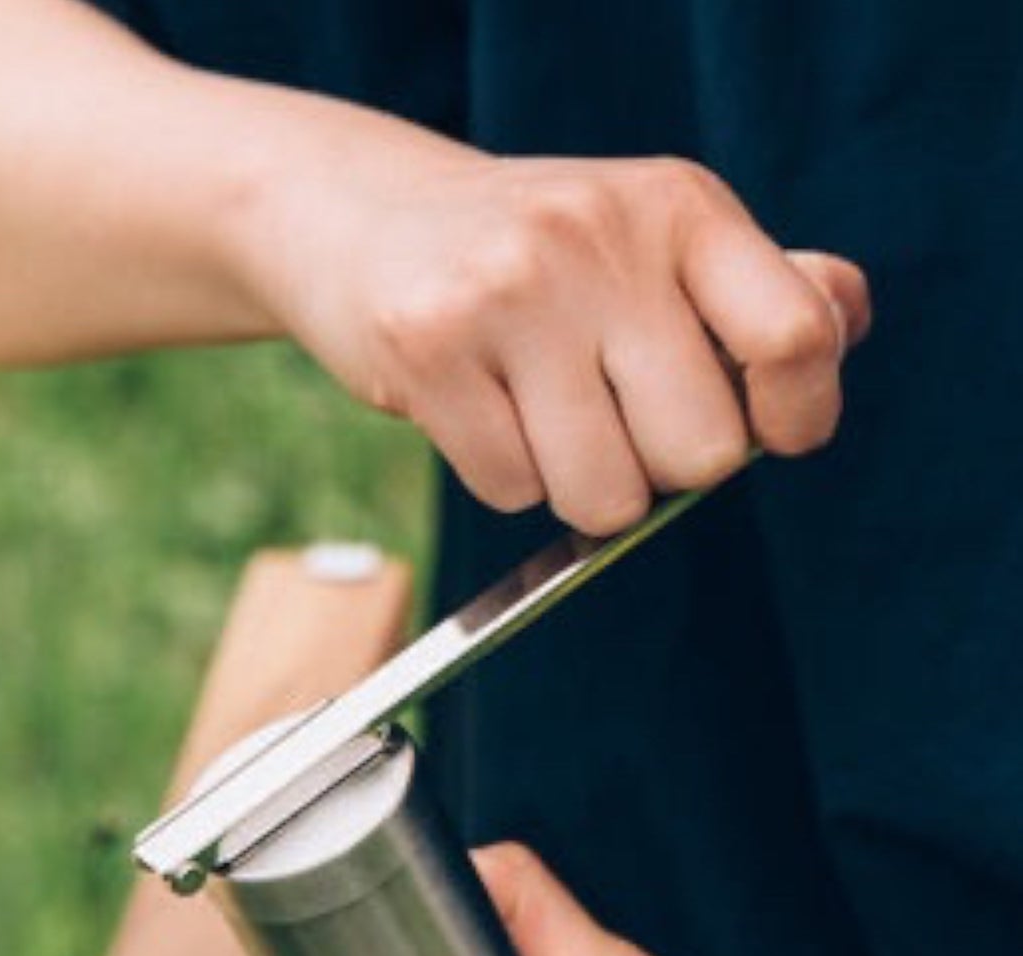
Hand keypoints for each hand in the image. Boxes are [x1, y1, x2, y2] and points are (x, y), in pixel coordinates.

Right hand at [241, 129, 869, 525]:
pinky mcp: (430, 349)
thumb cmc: (545, 257)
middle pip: (699, 456)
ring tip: (544, 418)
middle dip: (662, 470)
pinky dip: (504, 476)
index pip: (797, 337)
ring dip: (579, 488)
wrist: (369, 215)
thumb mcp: (658, 241)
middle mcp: (602, 238)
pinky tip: (482, 410)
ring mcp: (512, 291)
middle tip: (616, 419)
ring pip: (603, 494)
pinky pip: (512, 490)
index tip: (768, 430)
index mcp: (681, 208)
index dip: (796, 416)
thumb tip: (839, 326)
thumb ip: (763, 291)